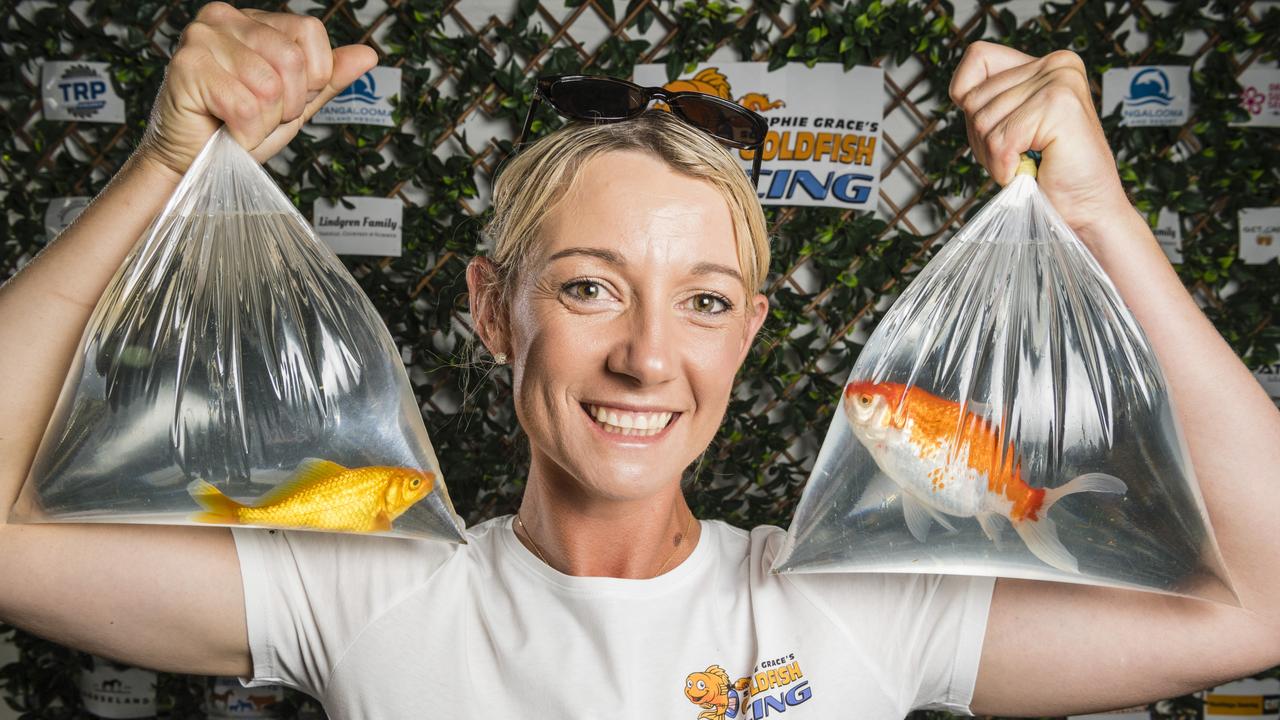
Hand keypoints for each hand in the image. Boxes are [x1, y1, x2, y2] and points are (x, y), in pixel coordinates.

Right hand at [139, 2, 377, 177]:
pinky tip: (226, 130)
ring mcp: (202, 37)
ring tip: (239, 123)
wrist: (196, 164)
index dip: (311, 78)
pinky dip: (244, 133)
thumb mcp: (296, 104)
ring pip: (270, 85)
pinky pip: (245, 106)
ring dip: (263, 121)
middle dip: (287, 105)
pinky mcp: (187, 65)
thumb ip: (329, 79)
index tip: (284, 100)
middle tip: (259, 116)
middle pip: (292, 59)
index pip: (310, 31)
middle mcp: (225, 17)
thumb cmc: (240, 130)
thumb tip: (369, 54)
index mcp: (254, 20)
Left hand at [949, 42, 1132, 238]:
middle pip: (973, 98)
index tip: (996, 128)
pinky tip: (1032, 172)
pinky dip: (1005, 166)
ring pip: (982, 121)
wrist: (1085, 210)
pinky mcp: (1059, 105)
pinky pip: (999, 139)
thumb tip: (960, 92)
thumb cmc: (1045, 174)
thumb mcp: (1007, 127)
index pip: (977, 58)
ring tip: (1027, 164)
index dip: (968, 98)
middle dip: (983, 139)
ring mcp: (1060, 81)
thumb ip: (988, 101)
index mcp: (1044, 64)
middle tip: (1017, 156)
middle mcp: (1056, 64)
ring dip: (995, 157)